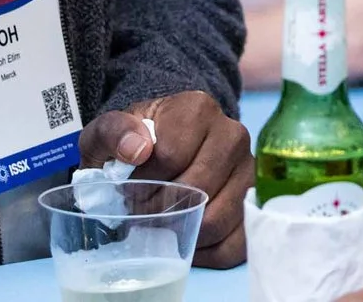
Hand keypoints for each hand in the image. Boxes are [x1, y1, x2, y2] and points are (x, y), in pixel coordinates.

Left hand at [84, 91, 252, 267]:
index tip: (128, 188)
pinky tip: (184, 241)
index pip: (171, 156)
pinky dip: (206, 253)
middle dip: (161, 210)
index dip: (143, 182)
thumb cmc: (133, 143)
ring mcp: (248, 170)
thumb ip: (114, 132)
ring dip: (183, 234)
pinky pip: (234, 244)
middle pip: (198, 191)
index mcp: (198, 109)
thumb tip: (138, 150)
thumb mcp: (108, 132)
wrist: (158, 147)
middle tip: (141, 214)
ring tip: (161, 226)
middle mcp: (232, 135)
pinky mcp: (254, 204)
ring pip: (217, 221)